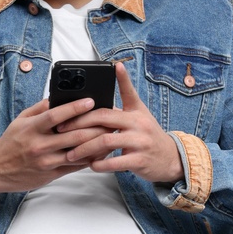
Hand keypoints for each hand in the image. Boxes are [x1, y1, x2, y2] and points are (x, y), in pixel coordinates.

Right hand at [0, 96, 110, 194]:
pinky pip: (76, 166)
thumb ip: (40, 109)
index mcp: (31, 128)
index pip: (55, 115)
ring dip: (97, 143)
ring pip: (78, 152)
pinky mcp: (52, 174)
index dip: (74, 108)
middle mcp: (39, 145)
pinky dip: (90, 158)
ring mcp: (46, 161)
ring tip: (111, 134)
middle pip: (73, 135)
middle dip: (94, 126)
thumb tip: (58, 96)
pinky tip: (101, 151)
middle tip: (110, 118)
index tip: (90, 101)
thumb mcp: (20, 121)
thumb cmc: (11, 142)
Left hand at [60, 60, 183, 184]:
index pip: (120, 96)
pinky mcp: (140, 161)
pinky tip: (91, 165)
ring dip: (85, 148)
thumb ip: (127, 94)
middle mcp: (139, 124)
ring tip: (71, 154)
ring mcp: (140, 143)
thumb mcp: (140, 112)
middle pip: (103, 119)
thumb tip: (116, 68)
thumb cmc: (149, 134)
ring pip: (106, 141)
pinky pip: (115, 163)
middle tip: (61, 130)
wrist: (171, 159)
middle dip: (79, 124)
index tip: (93, 82)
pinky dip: (100, 164)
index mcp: (136, 112)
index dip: (113, 85)